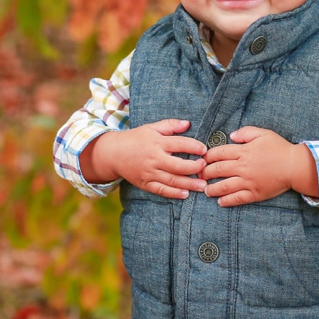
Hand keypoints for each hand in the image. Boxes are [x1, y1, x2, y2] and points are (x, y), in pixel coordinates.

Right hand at [81, 119, 207, 198]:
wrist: (113, 154)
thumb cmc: (135, 139)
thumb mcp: (151, 127)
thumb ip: (170, 125)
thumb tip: (188, 123)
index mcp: (157, 142)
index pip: (180, 144)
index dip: (194, 147)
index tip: (204, 150)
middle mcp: (154, 159)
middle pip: (178, 166)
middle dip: (194, 168)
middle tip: (205, 168)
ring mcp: (149, 173)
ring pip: (172, 181)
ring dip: (189, 184)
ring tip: (203, 186)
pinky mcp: (145, 183)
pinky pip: (161, 190)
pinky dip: (174, 193)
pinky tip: (185, 194)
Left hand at [200, 127, 317, 206]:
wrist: (295, 166)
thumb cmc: (280, 148)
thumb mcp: (263, 134)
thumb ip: (245, 132)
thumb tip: (231, 136)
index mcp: (244, 151)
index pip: (219, 153)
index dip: (208, 156)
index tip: (202, 159)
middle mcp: (243, 167)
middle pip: (218, 170)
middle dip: (205, 172)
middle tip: (199, 175)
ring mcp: (248, 181)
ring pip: (224, 186)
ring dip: (212, 189)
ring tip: (205, 190)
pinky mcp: (255, 193)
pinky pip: (237, 198)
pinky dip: (227, 201)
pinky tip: (220, 202)